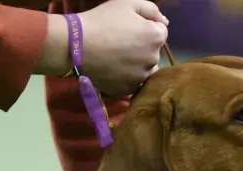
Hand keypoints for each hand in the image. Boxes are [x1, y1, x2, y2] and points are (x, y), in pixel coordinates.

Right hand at [37, 0, 168, 96]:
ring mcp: (140, 78)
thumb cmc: (103, 20)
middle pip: (153, 52)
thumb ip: (152, 10)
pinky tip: (112, 68)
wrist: (77, 46)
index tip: (129, 28)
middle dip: (143, 47)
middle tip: (121, 42)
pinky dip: (125, 76)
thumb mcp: (128, 3)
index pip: (161, 32)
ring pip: (144, 69)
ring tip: (117, 57)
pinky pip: (131, 82)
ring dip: (136, 64)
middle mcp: (153, 60)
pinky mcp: (126, 90)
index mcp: (156, 37)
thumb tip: (165, 22)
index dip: (145, 28)